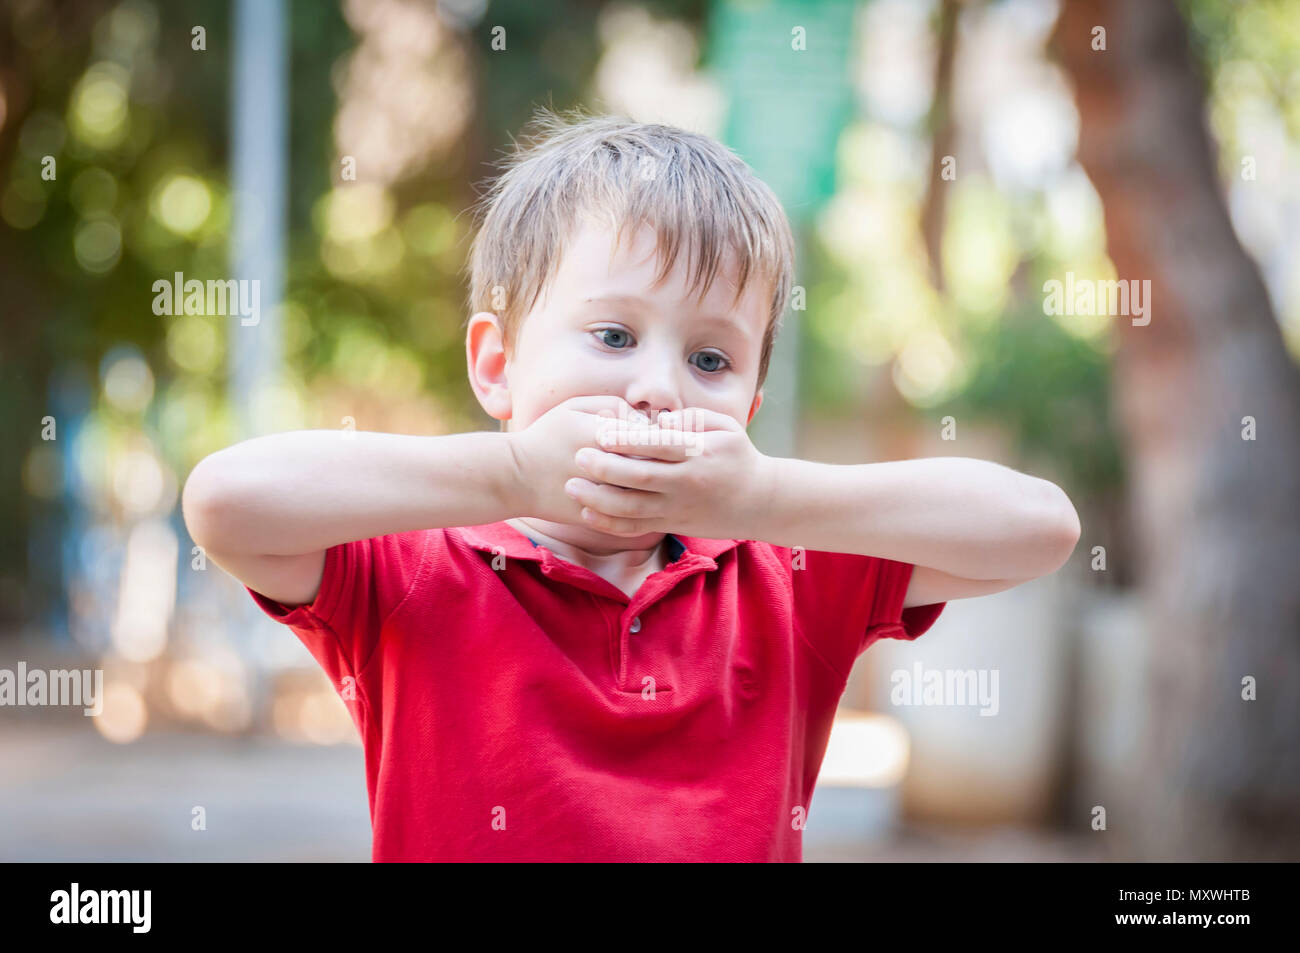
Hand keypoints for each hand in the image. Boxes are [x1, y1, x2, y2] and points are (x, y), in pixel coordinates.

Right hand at [505, 395, 647, 521]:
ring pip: (644, 494)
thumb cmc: (545, 437)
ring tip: (645, 479)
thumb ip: (612, 404)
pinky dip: (637, 508)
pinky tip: (634, 498)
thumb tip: (643, 419)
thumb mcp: (573, 407)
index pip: (651, 436)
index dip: (657, 437)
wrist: (514, 477)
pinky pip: (629, 516)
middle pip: (652, 466)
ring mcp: (599, 495)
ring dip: (650, 487)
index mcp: (602, 435)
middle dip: (658, 462)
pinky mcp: (596, 517)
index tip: (653, 437)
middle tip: (655, 459)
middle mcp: (604, 467)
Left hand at [564, 407, 772, 538]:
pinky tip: (587, 513)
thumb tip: (659, 419)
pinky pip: (636, 528)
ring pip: (632, 508)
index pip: (657, 446)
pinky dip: (610, 523)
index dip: (626, 440)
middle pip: (639, 478)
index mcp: (698, 455)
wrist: (761, 502)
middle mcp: (686, 484)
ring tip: (572, 486)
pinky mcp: (672, 525)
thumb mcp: (726, 428)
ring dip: (599, 499)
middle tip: (579, 456)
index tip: (600, 431)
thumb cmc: (739, 457)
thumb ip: (692, 418)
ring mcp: (677, 508)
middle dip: (605, 468)